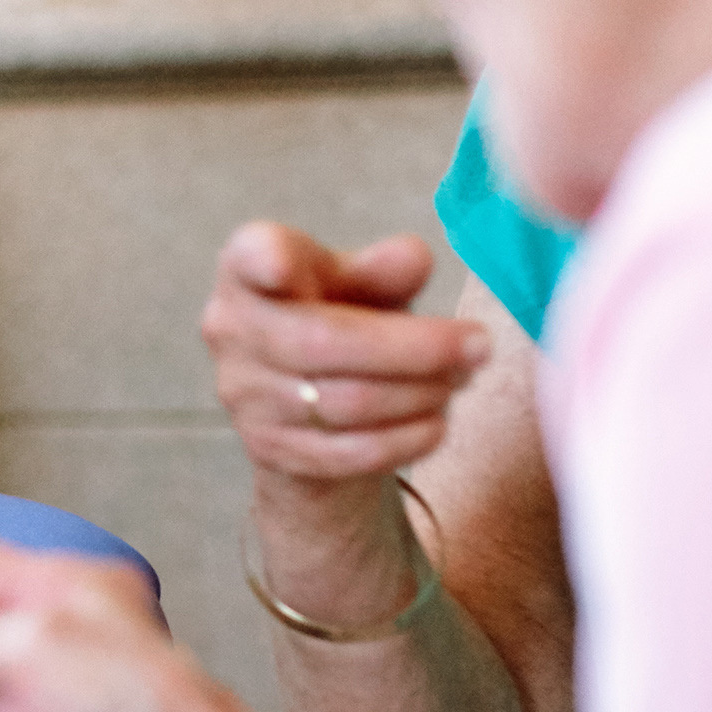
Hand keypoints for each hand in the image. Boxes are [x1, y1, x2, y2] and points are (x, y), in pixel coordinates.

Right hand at [204, 222, 484, 488]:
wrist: (309, 405)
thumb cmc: (340, 320)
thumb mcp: (364, 285)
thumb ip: (385, 269)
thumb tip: (414, 258)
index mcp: (248, 269)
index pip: (250, 258)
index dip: (265, 261)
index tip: (283, 266)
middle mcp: (230, 329)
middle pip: (322, 342)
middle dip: (414, 348)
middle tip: (480, 345)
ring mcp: (244, 395)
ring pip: (346, 403)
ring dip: (421, 393)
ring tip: (462, 379)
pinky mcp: (268, 450)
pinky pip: (350, 452)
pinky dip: (407, 439)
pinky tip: (438, 422)